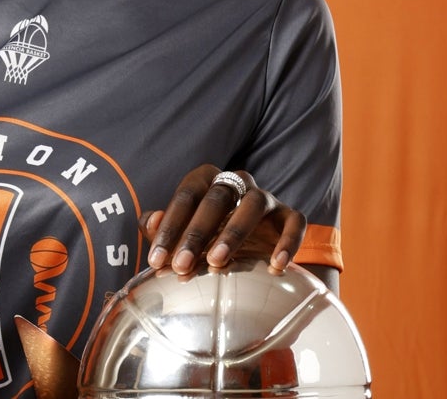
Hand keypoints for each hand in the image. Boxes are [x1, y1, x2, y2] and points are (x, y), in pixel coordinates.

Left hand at [139, 164, 305, 275]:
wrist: (251, 249)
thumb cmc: (207, 237)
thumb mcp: (182, 233)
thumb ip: (161, 227)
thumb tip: (151, 222)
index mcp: (207, 180)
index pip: (186, 195)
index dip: (169, 227)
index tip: (156, 259)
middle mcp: (237, 183)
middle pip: (216, 198)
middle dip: (196, 233)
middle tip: (182, 264)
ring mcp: (266, 198)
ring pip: (253, 205)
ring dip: (233, 233)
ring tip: (217, 261)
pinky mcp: (290, 216)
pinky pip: (294, 222)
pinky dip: (287, 242)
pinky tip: (275, 265)